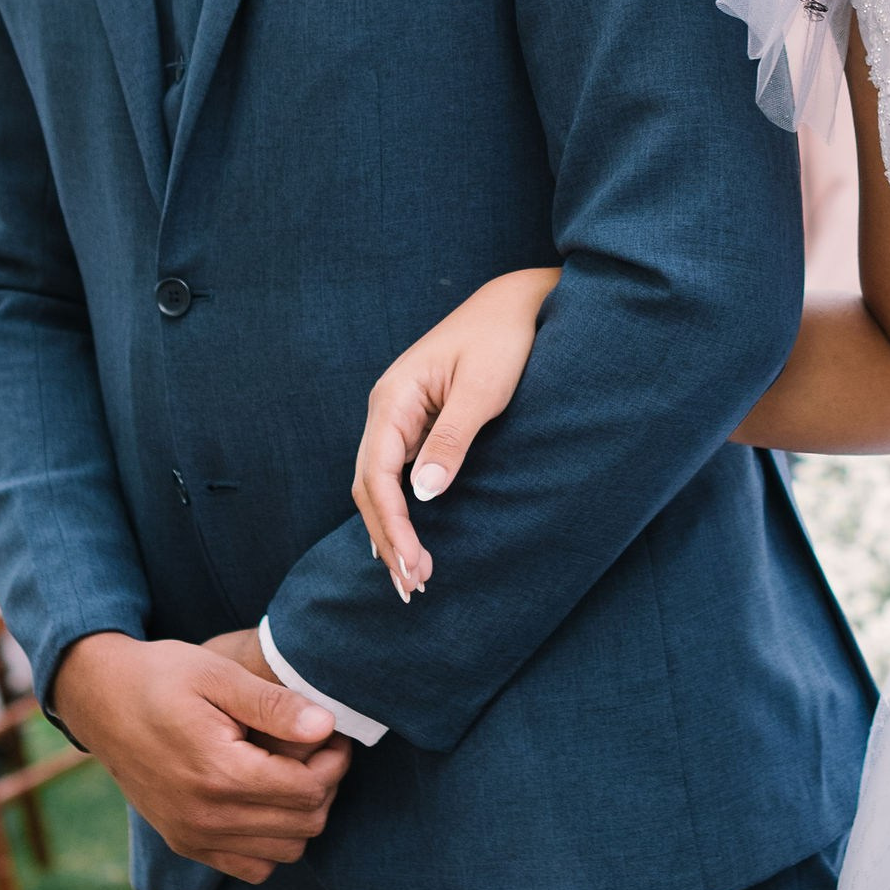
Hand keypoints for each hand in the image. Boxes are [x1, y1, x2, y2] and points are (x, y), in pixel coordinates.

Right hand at [54, 631, 351, 884]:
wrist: (100, 699)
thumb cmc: (162, 676)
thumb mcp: (218, 674)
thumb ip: (274, 705)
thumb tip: (326, 726)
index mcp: (219, 774)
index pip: (308, 791)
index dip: (335, 761)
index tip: (331, 733)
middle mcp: (205, 818)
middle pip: (304, 825)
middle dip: (325, 786)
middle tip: (318, 750)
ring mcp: (192, 837)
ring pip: (284, 852)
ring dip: (301, 816)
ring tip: (293, 771)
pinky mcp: (184, 843)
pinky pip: (252, 867)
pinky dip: (271, 841)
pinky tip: (265, 799)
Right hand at [352, 266, 559, 597]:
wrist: (519, 302)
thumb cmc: (504, 339)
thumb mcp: (483, 391)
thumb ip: (451, 441)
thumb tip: (423, 494)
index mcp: (393, 398)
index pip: (376, 475)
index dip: (391, 524)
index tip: (410, 564)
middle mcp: (387, 408)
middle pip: (370, 486)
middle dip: (387, 538)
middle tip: (412, 587)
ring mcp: (400, 415)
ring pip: (380, 484)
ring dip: (392, 529)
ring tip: (413, 576)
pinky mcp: (418, 422)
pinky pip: (397, 474)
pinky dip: (402, 509)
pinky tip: (409, 540)